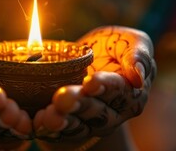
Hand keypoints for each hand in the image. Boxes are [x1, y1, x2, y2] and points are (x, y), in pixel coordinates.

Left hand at [33, 26, 155, 146]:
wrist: (91, 60)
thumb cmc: (113, 47)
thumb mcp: (130, 41)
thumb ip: (137, 53)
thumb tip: (138, 76)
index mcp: (131, 92)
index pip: (119, 90)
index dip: (105, 87)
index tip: (90, 81)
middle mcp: (113, 113)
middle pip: (97, 112)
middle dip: (79, 105)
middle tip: (63, 98)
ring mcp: (91, 124)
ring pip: (79, 126)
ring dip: (63, 121)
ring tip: (49, 115)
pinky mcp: (70, 130)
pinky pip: (60, 134)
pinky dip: (48, 129)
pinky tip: (38, 122)